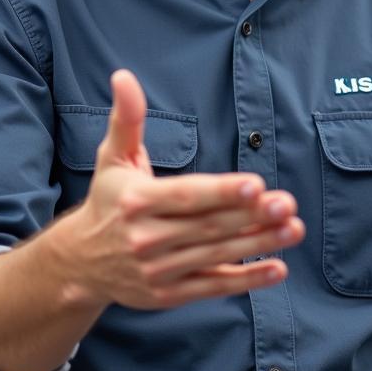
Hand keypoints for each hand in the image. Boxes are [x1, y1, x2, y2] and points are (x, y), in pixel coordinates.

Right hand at [60, 69, 304, 309]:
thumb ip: (127, 118)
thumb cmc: (107, 201)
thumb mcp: (113, 158)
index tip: (256, 184)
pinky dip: (247, 280)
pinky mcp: (169, 294)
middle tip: (288, 204)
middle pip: (207, 227)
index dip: (221, 192)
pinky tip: (277, 267)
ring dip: (258, 244)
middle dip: (251, 216)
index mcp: (136, 202)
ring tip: (293, 228)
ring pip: (216, 256)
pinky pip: (213, 287)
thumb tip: (123, 76)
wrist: (79, 264)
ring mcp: (159, 270)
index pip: (185, 196)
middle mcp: (147, 238)